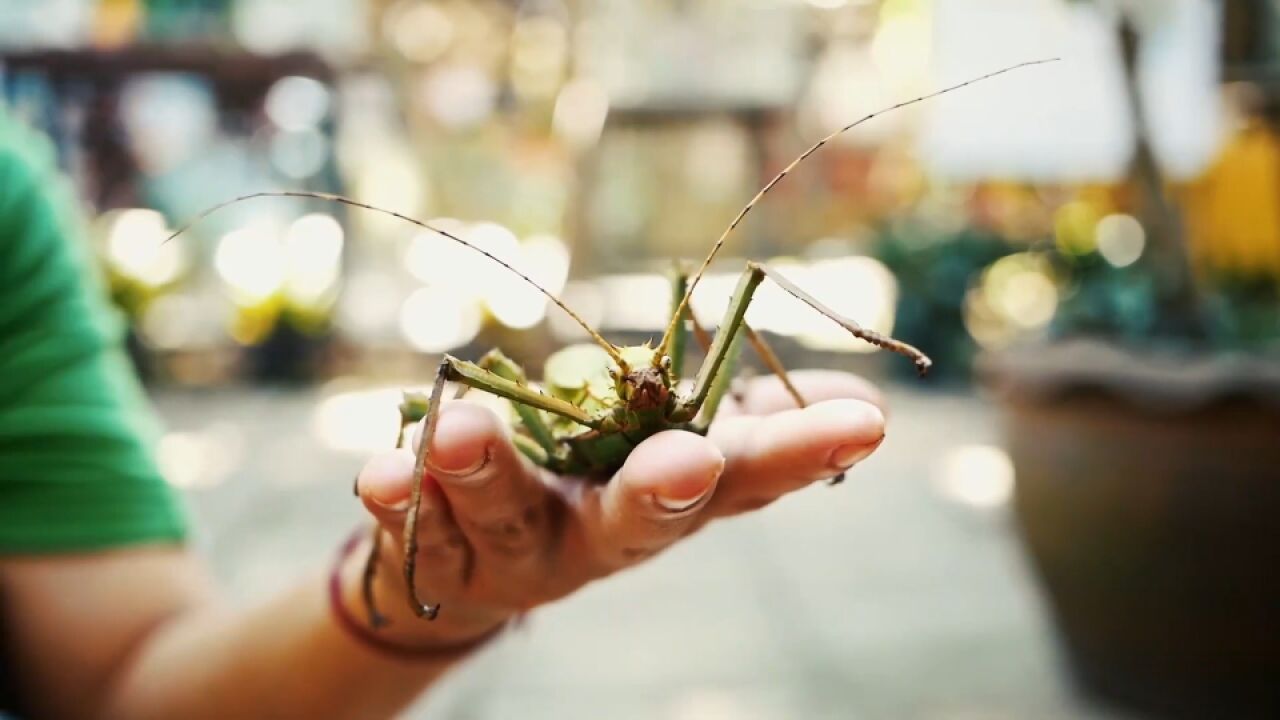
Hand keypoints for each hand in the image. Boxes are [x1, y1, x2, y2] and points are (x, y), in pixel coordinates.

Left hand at [346, 370, 885, 648]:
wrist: (471, 571)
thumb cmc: (592, 489)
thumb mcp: (673, 452)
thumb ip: (750, 423)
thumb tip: (862, 398)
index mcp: (665, 502)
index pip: (745, 480)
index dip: (799, 454)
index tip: (860, 424)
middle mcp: (598, 536)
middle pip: (634, 521)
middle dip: (661, 492)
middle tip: (689, 463)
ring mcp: (516, 552)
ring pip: (505, 517)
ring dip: (486, 472)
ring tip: (465, 427)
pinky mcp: (436, 554)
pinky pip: (411, 528)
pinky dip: (398, 501)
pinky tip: (382, 472)